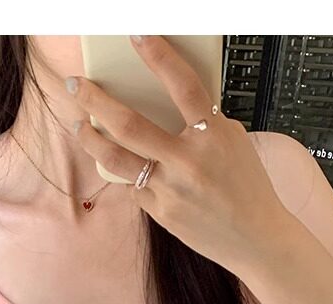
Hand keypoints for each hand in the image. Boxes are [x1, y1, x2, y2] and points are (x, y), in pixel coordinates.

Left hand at [69, 35, 293, 271]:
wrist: (257, 238)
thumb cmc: (247, 188)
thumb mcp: (234, 143)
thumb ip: (203, 123)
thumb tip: (169, 104)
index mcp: (213, 137)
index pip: (183, 86)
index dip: (159, 57)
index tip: (138, 36)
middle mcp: (188, 162)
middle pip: (129, 125)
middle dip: (95, 101)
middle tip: (75, 85)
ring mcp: (170, 189)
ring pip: (116, 159)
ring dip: (90, 139)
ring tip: (80, 125)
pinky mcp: (160, 212)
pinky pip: (133, 186)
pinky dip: (129, 174)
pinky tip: (129, 168)